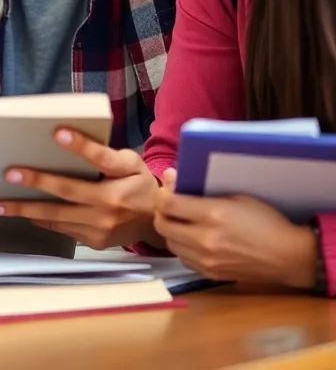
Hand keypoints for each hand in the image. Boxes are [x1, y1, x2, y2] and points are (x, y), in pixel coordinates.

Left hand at [0, 127, 163, 249]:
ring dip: (26, 210)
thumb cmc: (139, 184)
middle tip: (9, 174)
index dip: (80, 146)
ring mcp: (100, 228)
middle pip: (67, 192)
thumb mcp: (132, 163)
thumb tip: (70, 140)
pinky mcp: (93, 241)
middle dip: (36, 182)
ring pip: (57, 217)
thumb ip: (107, 155)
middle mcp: (110, 207)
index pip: (99, 160)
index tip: (58, 133)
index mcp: (122, 181)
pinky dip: (40, 221)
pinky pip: (61, 229)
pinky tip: (22, 214)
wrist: (157, 222)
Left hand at [154, 168, 316, 289]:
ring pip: (170, 244)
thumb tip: (171, 176)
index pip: (168, 204)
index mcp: (213, 215)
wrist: (289, 256)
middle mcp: (205, 239)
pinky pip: (183, 259)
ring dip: (171, 232)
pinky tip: (193, 241)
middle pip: (162, 225)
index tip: (168, 192)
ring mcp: (207, 260)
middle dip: (162, 213)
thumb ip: (201, 189)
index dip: (163, 195)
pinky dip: (183, 249)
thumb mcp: (237, 196)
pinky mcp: (210, 274)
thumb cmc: (266, 221)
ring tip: (182, 223)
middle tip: (170, 207)